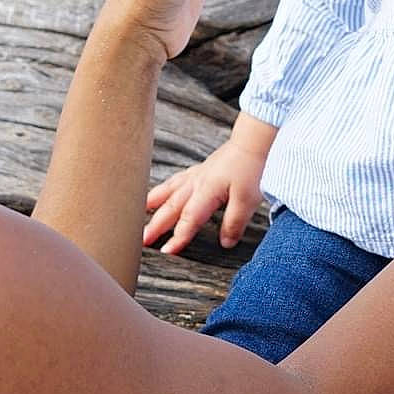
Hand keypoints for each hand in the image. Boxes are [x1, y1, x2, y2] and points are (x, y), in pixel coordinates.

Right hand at [143, 128, 270, 253]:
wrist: (254, 141)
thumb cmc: (251, 167)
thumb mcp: (248, 200)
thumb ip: (234, 223)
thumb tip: (225, 243)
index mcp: (206, 192)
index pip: (188, 219)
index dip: (177, 237)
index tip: (166, 251)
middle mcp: (197, 183)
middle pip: (172, 207)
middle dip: (156, 225)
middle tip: (142, 239)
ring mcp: (198, 174)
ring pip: (170, 191)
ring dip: (154, 203)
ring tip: (140, 212)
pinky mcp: (202, 169)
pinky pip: (177, 180)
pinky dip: (165, 187)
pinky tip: (163, 190)